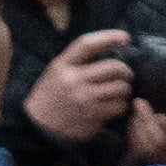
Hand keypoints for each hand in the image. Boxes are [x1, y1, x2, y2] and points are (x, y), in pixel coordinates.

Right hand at [25, 28, 135, 146]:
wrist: (39, 128)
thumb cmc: (51, 97)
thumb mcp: (56, 73)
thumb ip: (77, 62)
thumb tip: (109, 51)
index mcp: (61, 65)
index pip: (87, 44)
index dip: (109, 37)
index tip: (125, 37)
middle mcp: (73, 80)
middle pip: (113, 66)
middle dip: (126, 71)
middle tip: (126, 75)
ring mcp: (84, 98)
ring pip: (121, 87)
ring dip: (125, 89)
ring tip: (120, 92)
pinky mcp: (93, 115)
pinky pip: (119, 106)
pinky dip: (122, 105)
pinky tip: (116, 105)